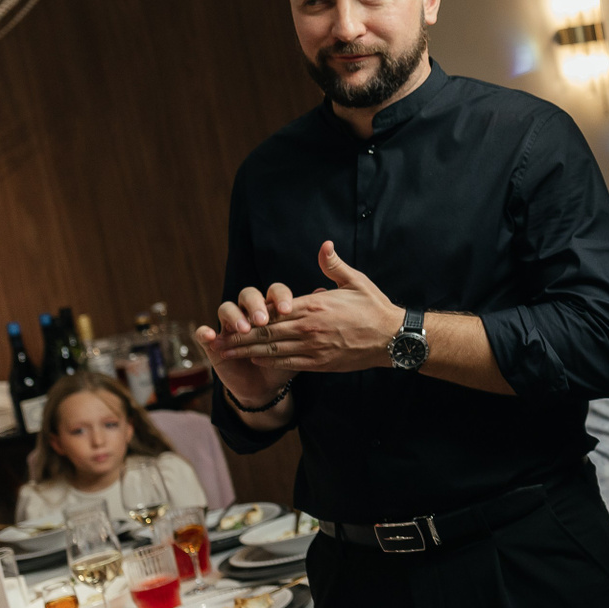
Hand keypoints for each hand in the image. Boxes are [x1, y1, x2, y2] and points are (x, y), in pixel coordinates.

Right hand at [195, 281, 301, 408]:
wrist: (267, 386)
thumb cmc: (286, 360)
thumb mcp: (301, 343)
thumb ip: (309, 319)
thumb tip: (323, 290)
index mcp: (271, 308)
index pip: (273, 292)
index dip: (278, 297)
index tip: (286, 309)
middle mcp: (249, 312)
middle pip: (248, 295)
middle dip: (255, 305)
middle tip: (262, 320)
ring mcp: (229, 326)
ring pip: (226, 308)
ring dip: (234, 316)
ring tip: (244, 330)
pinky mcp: (213, 342)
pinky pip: (203, 333)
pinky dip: (205, 333)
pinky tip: (211, 336)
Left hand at [202, 242, 404, 375]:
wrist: (392, 337)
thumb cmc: (374, 307)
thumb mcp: (355, 281)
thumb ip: (333, 265)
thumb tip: (324, 245)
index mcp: (314, 305)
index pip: (273, 310)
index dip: (250, 315)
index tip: (232, 318)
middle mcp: (309, 327)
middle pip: (265, 332)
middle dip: (238, 338)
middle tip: (216, 341)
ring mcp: (314, 347)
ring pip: (272, 349)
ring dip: (247, 351)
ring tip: (226, 353)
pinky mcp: (320, 362)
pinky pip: (288, 362)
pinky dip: (269, 361)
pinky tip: (256, 360)